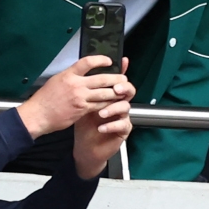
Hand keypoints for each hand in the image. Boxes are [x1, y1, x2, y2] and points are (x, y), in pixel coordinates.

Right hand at [16, 56, 129, 138]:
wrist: (38, 115)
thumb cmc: (44, 100)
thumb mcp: (56, 81)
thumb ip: (70, 76)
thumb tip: (81, 73)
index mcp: (68, 75)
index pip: (88, 62)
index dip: (100, 60)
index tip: (108, 60)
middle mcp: (76, 85)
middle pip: (101, 79)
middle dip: (115, 78)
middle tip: (123, 78)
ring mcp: (80, 98)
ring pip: (104, 93)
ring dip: (115, 92)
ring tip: (122, 91)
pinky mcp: (82, 110)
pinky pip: (99, 105)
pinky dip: (108, 104)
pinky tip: (113, 103)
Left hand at [73, 58, 134, 178]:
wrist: (85, 147)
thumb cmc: (84, 125)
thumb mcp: (81, 104)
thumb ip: (85, 89)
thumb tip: (81, 72)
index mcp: (109, 95)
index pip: (117, 80)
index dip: (121, 70)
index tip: (122, 61)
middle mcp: (118, 104)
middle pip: (128, 90)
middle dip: (122, 88)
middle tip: (115, 89)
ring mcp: (122, 117)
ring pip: (125, 107)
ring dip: (113, 108)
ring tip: (101, 114)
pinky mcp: (123, 130)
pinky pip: (123, 125)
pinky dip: (111, 125)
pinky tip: (101, 128)